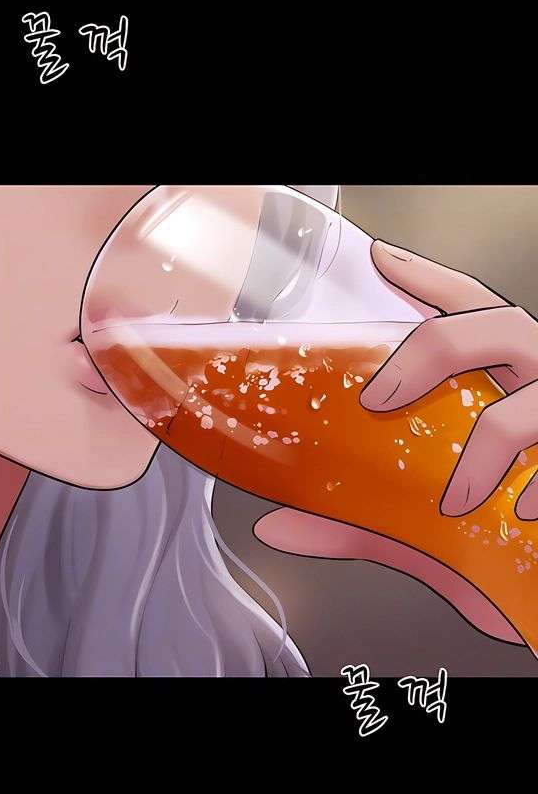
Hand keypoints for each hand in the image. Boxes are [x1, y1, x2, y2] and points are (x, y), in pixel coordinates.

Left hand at [359, 239, 537, 519]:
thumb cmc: (500, 532)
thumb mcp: (433, 524)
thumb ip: (366, 520)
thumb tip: (280, 525)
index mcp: (505, 373)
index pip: (471, 305)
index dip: (429, 278)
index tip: (379, 261)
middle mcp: (537, 379)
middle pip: (501, 325)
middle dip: (437, 349)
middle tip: (379, 397)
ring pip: (530, 403)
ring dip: (489, 444)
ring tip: (457, 498)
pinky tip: (522, 512)